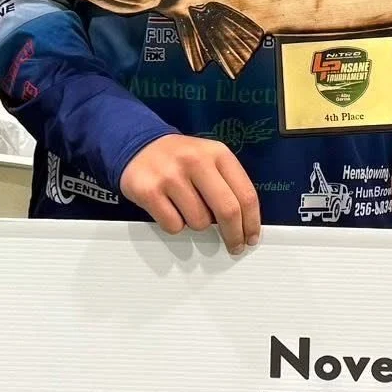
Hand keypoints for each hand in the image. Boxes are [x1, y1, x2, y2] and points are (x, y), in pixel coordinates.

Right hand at [119, 135, 261, 251]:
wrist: (139, 145)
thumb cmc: (179, 159)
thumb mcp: (209, 159)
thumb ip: (228, 184)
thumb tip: (243, 224)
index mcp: (217, 153)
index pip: (245, 194)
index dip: (252, 222)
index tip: (250, 237)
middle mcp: (195, 161)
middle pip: (227, 211)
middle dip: (234, 235)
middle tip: (234, 246)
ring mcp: (170, 176)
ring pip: (199, 222)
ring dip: (196, 223)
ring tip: (187, 208)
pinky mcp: (149, 191)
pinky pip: (173, 225)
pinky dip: (174, 224)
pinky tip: (170, 208)